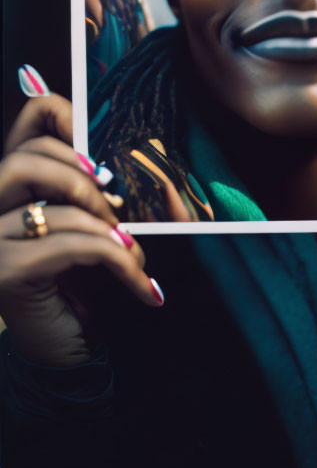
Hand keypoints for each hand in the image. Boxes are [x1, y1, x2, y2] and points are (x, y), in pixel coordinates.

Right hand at [0, 95, 163, 366]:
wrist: (73, 351)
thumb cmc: (87, 282)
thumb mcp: (100, 226)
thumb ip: (109, 192)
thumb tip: (151, 173)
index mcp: (15, 185)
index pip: (28, 121)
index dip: (64, 115)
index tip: (102, 151)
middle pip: (26, 157)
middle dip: (83, 178)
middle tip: (116, 209)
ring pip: (52, 203)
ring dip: (103, 223)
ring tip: (129, 248)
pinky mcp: (9, 273)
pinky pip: (72, 245)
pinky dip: (118, 260)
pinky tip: (142, 284)